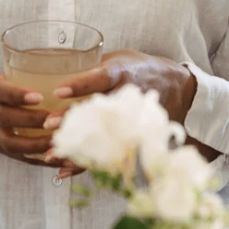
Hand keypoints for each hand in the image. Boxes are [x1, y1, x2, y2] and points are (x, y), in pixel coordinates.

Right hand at [0, 76, 81, 175]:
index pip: (3, 92)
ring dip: (37, 145)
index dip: (19, 95)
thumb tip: (68, 62)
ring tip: (60, 143)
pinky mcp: (1, 150)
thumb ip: (28, 75)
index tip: (39, 96)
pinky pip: (20, 159)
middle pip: (7, 119)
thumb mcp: (6, 76)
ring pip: (12, 144)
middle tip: (57, 120)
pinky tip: (59, 159)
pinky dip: (40, 161)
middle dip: (33, 121)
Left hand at [40, 49, 214, 161]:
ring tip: (51, 154)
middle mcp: (128, 96)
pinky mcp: (132, 136)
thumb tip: (57, 67)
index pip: (101, 78)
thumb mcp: (121, 58)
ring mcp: (131, 119)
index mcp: (124, 73)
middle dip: (73, 119)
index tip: (58, 92)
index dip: (80, 85)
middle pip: (99, 110)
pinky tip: (63, 169)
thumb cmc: (142, 69)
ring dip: (76, 146)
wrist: (178, 88)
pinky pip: (108, 153)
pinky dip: (85, 163)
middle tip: (50, 125)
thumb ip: (94, 65)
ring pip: (102, 135)